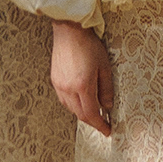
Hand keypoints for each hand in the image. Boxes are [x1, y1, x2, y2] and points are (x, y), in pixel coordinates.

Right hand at [50, 19, 114, 134]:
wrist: (69, 30)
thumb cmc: (89, 45)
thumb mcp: (104, 66)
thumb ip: (106, 89)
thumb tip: (107, 106)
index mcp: (82, 85)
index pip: (91, 114)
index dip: (100, 125)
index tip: (108, 130)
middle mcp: (68, 88)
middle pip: (80, 114)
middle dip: (92, 121)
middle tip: (103, 122)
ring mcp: (59, 85)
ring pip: (71, 108)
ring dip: (82, 113)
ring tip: (93, 110)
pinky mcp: (54, 80)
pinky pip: (64, 100)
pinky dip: (74, 104)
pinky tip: (81, 99)